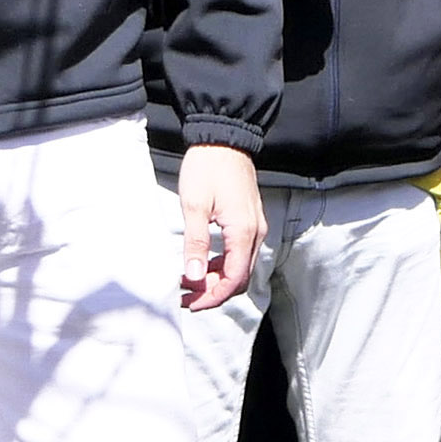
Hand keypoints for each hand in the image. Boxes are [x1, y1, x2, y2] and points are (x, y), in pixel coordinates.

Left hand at [177, 143, 261, 310]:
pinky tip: (201, 264)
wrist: (223, 138)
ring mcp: (255, 227)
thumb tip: (193, 277)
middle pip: (239, 278)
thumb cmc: (206, 168)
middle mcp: (255, 233)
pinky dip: (221, 265)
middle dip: (213, 292)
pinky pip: (239, 253)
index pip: (233, 280)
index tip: (189, 304)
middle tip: (185, 296)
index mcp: (243, 232)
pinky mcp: (249, 221)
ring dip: (216, 280)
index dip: (212, 297)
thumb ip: (195, 244)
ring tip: (188, 282)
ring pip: (240, 267)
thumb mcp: (194, 206)